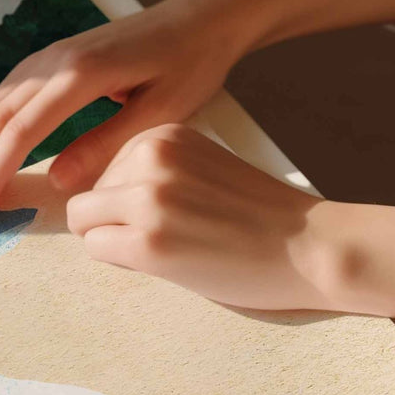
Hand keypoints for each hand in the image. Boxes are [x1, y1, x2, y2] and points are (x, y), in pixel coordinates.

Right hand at [0, 0, 253, 225]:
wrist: (199, 19)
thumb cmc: (189, 65)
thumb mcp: (159, 112)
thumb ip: (106, 144)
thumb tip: (58, 181)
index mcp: (81, 74)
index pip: (20, 131)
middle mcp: (56, 60)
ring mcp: (51, 55)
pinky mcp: (55, 58)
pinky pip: (10, 94)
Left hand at [65, 124, 340, 310]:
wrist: (310, 246)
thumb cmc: (260, 217)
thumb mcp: (202, 170)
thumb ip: (154, 172)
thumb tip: (90, 198)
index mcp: (165, 133)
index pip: (105, 165)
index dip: (127, 199)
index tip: (171, 212)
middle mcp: (151, 156)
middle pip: (89, 192)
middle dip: (115, 219)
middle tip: (171, 235)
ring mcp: (147, 199)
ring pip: (84, 221)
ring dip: (115, 240)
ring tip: (169, 247)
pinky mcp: (148, 242)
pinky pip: (97, 249)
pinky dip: (122, 261)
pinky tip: (169, 261)